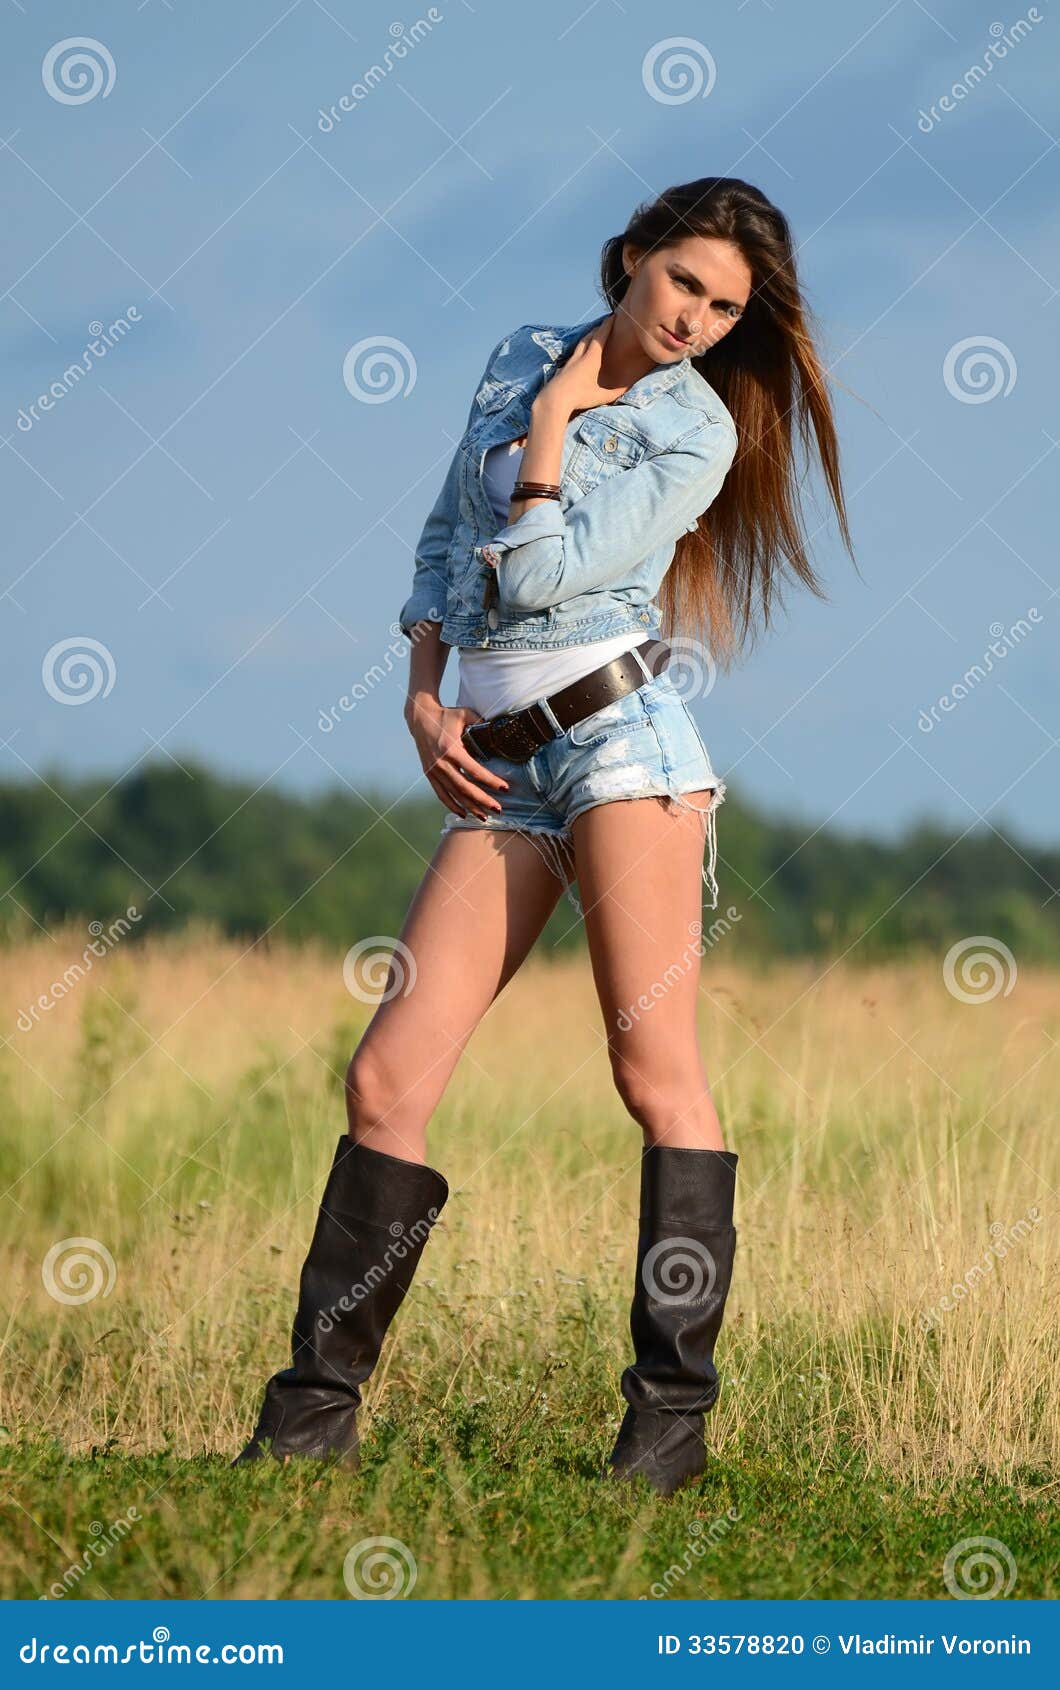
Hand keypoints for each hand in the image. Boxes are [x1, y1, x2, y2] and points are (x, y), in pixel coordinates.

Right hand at [404, 697, 508, 819]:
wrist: (420, 718)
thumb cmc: (447, 715)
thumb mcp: (466, 714)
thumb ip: (482, 723)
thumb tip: (502, 731)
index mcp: (451, 749)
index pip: (474, 770)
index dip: (490, 780)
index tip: (505, 788)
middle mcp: (441, 763)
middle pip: (464, 787)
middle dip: (483, 800)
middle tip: (499, 809)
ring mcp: (433, 770)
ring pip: (454, 794)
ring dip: (470, 807)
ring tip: (485, 816)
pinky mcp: (429, 774)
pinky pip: (441, 794)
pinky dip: (452, 805)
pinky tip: (464, 814)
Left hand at [534, 314, 628, 417]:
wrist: (554, 400)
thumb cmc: (580, 397)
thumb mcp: (603, 396)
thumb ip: (617, 391)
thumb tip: (629, 387)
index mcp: (591, 358)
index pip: (600, 336)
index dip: (608, 325)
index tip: (613, 316)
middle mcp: (579, 356)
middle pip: (588, 337)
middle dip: (597, 329)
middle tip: (604, 325)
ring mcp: (569, 363)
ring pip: (579, 345)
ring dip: (587, 339)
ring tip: (592, 338)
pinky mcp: (562, 370)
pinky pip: (573, 356)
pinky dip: (579, 352)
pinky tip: (579, 358)